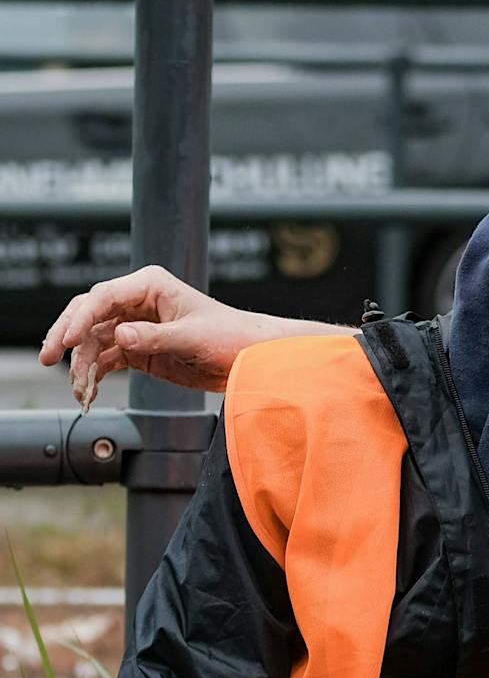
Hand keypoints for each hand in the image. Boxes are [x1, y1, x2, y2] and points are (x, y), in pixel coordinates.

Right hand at [38, 266, 300, 403]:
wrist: (251, 358)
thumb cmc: (230, 337)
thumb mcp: (193, 338)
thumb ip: (155, 338)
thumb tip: (120, 337)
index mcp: (149, 286)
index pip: (102, 297)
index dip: (79, 318)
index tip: (64, 341)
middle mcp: (137, 303)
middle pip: (88, 315)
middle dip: (67, 336)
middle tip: (50, 357)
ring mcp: (135, 326)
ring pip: (94, 340)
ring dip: (81, 363)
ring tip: (78, 388)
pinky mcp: (139, 349)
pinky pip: (107, 359)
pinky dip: (95, 374)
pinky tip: (88, 391)